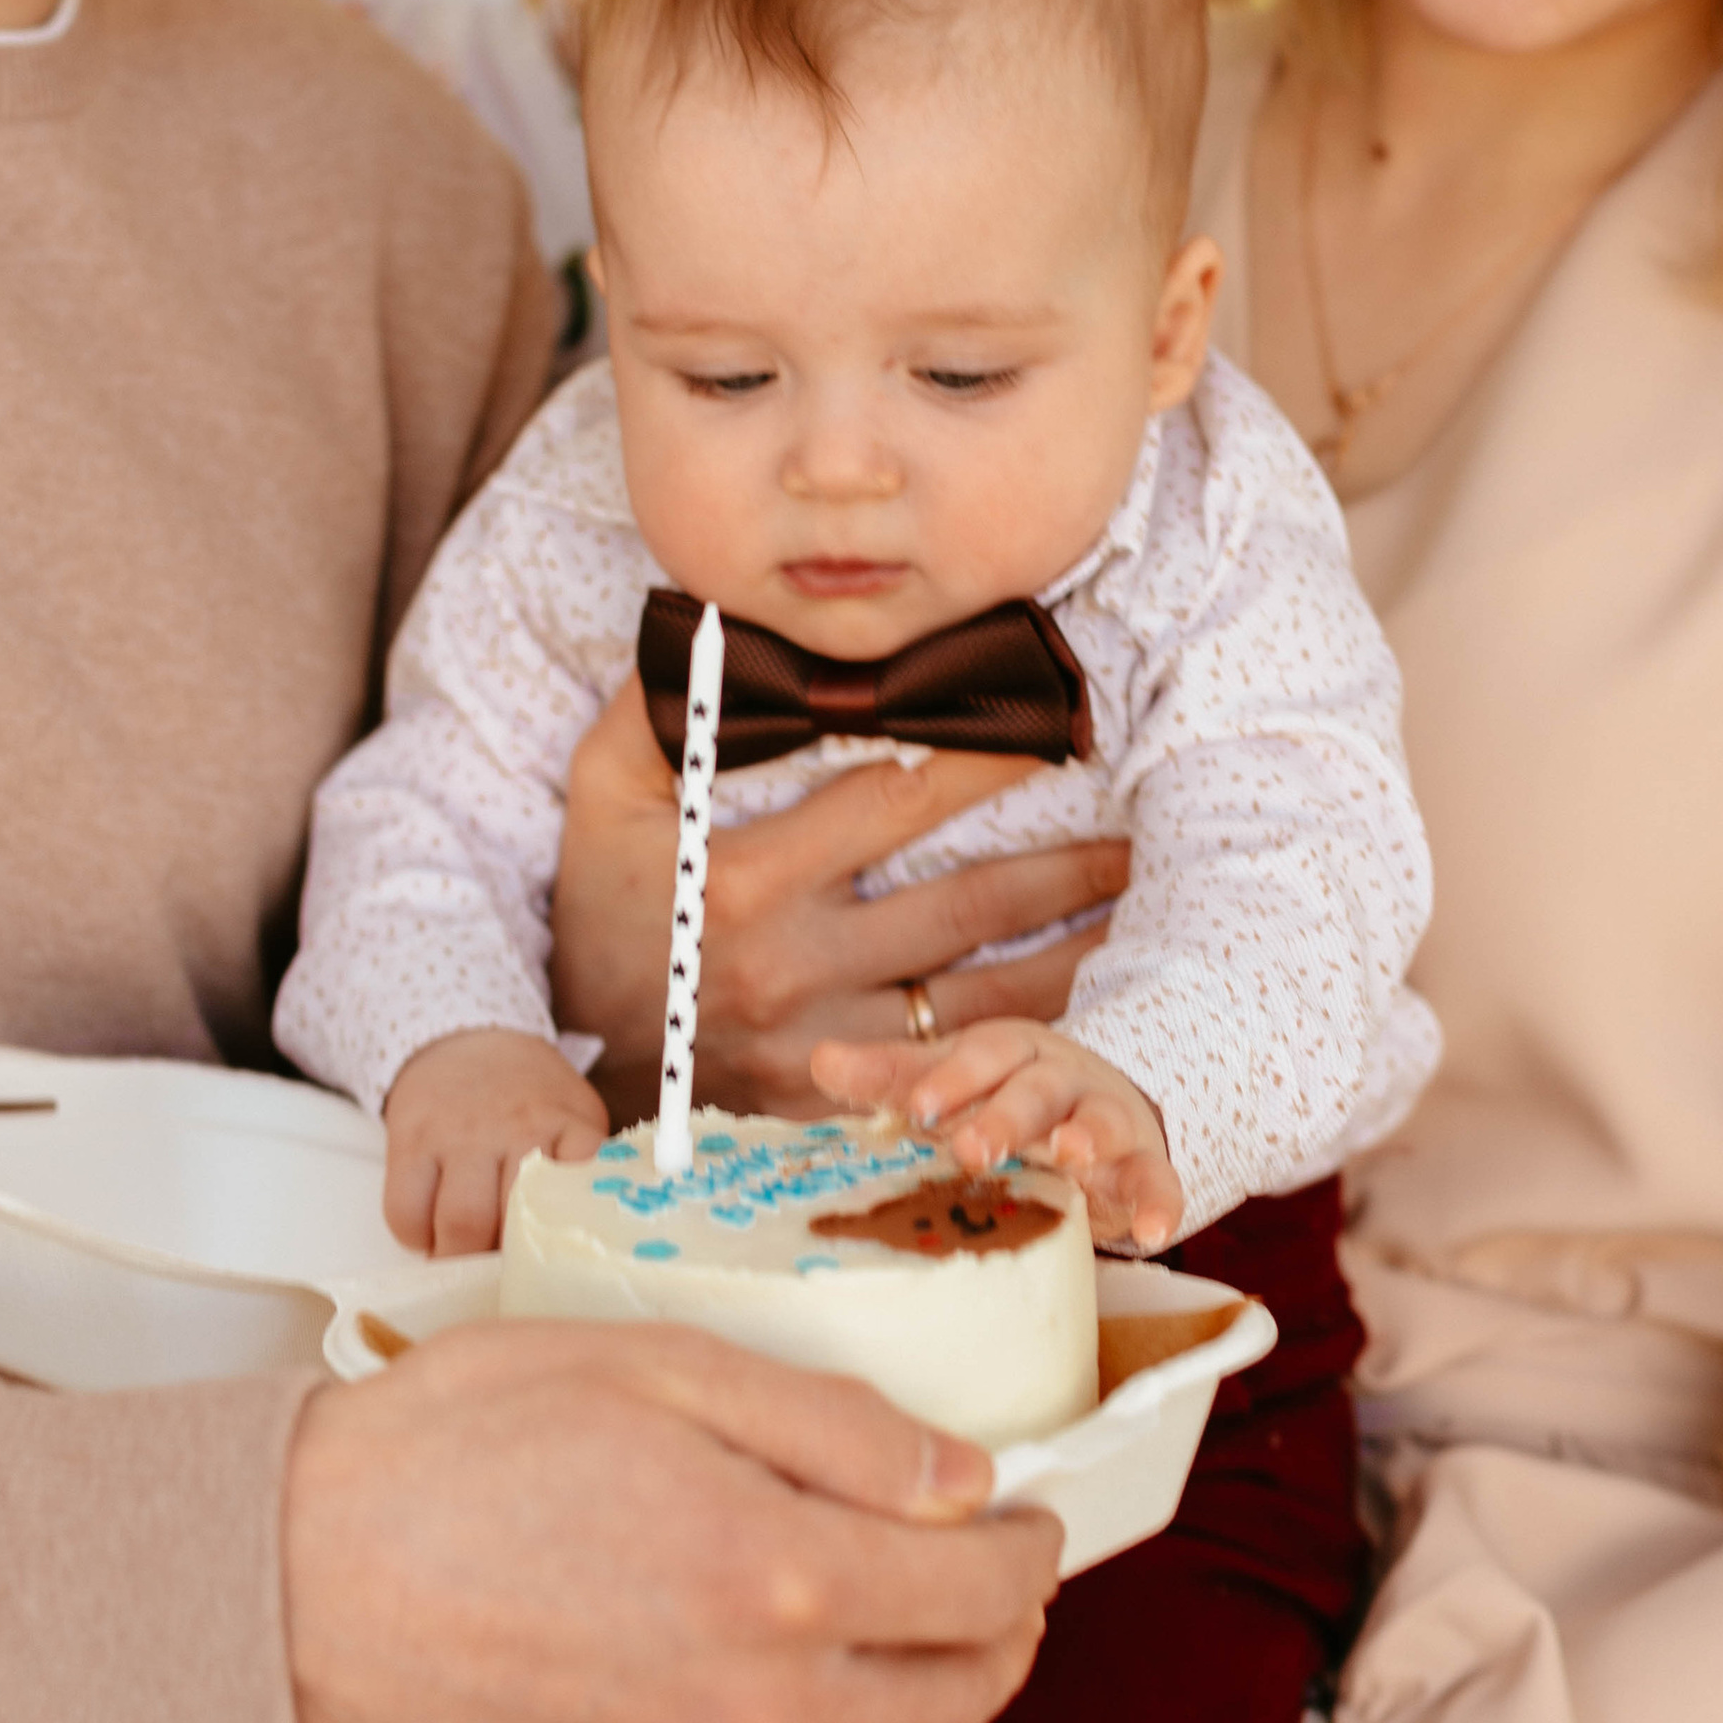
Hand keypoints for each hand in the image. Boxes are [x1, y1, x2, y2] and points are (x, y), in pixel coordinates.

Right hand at [280, 1320, 1061, 1722]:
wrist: (294, 1576)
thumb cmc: (459, 1442)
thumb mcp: (657, 1366)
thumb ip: (832, 1426)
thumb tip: (964, 1481)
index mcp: (777, 1575)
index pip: (988, 1590)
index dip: (1036, 1545)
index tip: (1030, 1510)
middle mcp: (758, 1709)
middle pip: (963, 1701)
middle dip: (1007, 1632)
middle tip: (993, 1566)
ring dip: (926, 1699)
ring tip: (904, 1618)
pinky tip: (776, 1670)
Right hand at [383, 1032, 604, 1254]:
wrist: (466, 1039)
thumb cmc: (528, 1098)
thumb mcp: (573, 1117)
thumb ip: (584, 1170)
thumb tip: (585, 1243)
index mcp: (568, 1125)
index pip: (583, 1184)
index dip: (571, 1231)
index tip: (561, 1258)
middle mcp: (516, 1128)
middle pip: (510, 1220)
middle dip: (503, 1263)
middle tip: (501, 1272)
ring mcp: (460, 1134)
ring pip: (458, 1223)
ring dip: (457, 1256)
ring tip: (462, 1257)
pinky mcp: (411, 1140)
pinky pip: (405, 1212)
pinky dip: (417, 1238)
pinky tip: (431, 1230)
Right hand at [550, 677, 1131, 1119]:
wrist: (576, 1065)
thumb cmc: (601, 920)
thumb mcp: (601, 803)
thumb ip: (653, 715)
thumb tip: (704, 622)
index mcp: (750, 880)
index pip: (894, 803)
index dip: (979, 761)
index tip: (1047, 722)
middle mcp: (800, 964)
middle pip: (969, 905)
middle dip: (1067, 866)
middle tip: (1146, 831)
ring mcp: (827, 1043)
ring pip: (984, 995)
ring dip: (1074, 954)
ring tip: (1146, 914)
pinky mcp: (841, 1100)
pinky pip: (954, 1063)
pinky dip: (1029, 1039)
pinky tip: (1091, 1014)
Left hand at [812, 1020, 1183, 1251]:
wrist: (1102, 1095)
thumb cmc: (1003, 1092)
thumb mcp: (951, 1078)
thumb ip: (892, 1076)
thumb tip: (820, 1059)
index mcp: (1006, 1053)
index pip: (977, 1057)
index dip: (950, 1080)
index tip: (917, 1108)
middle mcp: (1059, 1078)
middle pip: (1033, 1091)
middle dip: (1005, 1116)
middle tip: (971, 1148)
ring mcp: (1106, 1119)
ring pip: (1097, 1123)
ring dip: (1085, 1136)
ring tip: (1069, 1154)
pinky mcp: (1143, 1165)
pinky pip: (1158, 1181)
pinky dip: (1161, 1204)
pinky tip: (1156, 1233)